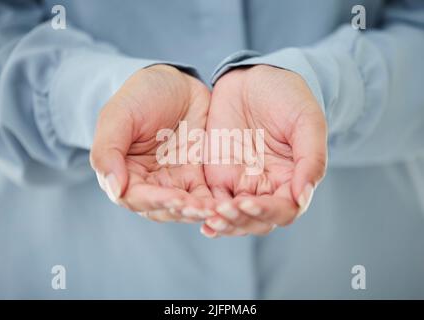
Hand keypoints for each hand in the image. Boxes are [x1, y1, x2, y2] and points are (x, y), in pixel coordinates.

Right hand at [90, 65, 212, 221]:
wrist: (176, 83)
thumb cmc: (141, 95)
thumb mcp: (119, 115)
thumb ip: (108, 151)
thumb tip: (115, 189)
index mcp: (124, 172)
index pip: (134, 197)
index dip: (154, 200)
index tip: (174, 198)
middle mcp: (148, 183)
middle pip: (162, 208)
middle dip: (180, 210)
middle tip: (200, 208)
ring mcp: (174, 181)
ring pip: (184, 208)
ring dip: (198, 211)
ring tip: (215, 209)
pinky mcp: (196, 177)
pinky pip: (204, 196)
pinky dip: (213, 203)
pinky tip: (224, 204)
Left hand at [202, 65, 326, 236]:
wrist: (254, 78)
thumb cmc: (287, 97)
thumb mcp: (306, 122)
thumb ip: (310, 159)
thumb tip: (302, 197)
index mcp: (291, 178)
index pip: (285, 210)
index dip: (268, 212)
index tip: (250, 203)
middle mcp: (267, 186)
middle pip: (257, 221)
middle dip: (241, 221)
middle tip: (224, 212)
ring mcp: (242, 182)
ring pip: (234, 217)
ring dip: (224, 222)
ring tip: (211, 218)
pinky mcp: (219, 174)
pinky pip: (213, 201)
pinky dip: (206, 212)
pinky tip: (198, 216)